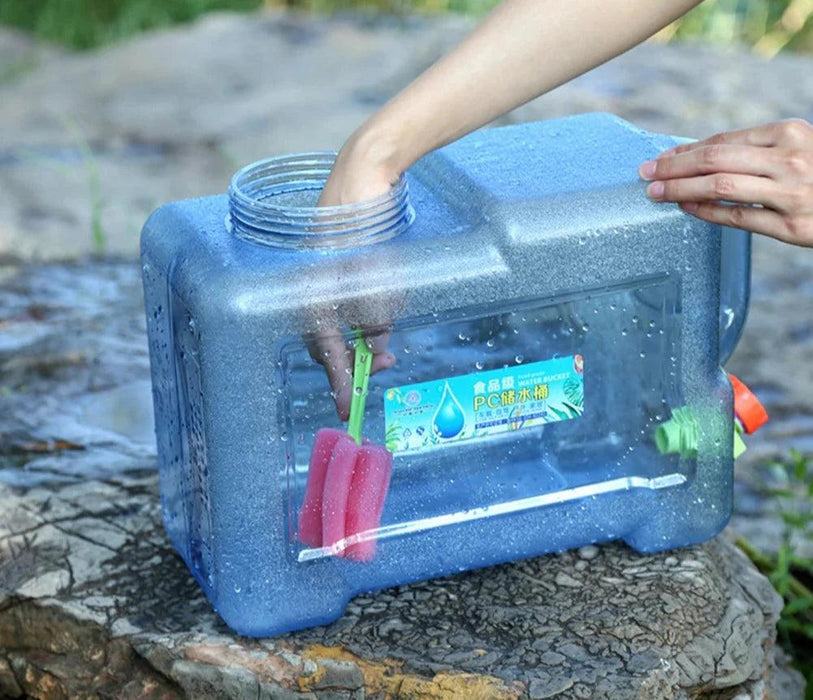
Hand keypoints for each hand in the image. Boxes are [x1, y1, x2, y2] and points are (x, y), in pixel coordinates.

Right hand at [306, 132, 402, 420]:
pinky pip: (346, 296)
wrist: (365, 170)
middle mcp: (312, 288)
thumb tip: (375, 346)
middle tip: (387, 362)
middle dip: (358, 354)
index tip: (347, 408)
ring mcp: (321, 274)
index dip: (340, 381)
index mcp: (314, 297)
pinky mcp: (334, 262)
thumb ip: (375, 320)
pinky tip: (383, 296)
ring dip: (366, 327)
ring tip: (390, 319)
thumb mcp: (380, 282)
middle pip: (330, 339)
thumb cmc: (369, 226)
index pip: (326, 352)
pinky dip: (365, 305)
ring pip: (341, 318)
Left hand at [639, 119, 812, 246]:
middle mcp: (790, 159)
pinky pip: (738, 217)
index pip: (724, 140)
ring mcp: (791, 193)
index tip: (661, 158)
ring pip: (721, 186)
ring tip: (656, 193)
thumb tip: (700, 156)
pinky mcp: (792, 227)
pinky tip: (686, 209)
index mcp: (790, 134)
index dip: (686, 150)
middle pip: (715, 159)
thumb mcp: (798, 149)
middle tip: (645, 173)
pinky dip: (706, 212)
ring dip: (681, 189)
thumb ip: (757, 151)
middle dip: (673, 166)